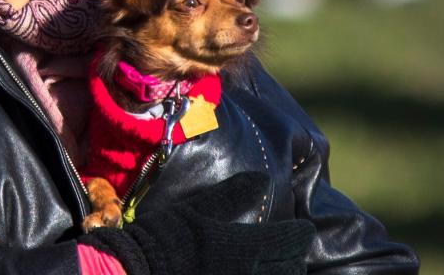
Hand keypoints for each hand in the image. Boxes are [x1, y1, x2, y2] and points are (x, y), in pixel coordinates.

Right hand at [78, 172, 314, 274]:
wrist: (139, 272)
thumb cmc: (167, 235)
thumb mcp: (197, 209)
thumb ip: (232, 194)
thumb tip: (263, 178)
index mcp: (244, 247)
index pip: (289, 241)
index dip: (300, 234)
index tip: (304, 229)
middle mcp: (249, 274)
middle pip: (290, 270)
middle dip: (294, 259)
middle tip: (290, 251)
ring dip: (280, 274)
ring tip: (274, 267)